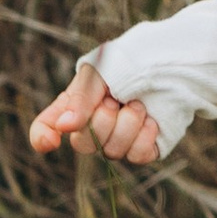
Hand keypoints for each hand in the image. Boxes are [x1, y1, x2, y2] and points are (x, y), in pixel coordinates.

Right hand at [29, 60, 161, 167]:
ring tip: (137, 104)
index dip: (42, 138)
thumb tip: (65, 127)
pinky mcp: (144, 148)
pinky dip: (144, 137)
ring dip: (127, 124)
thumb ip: (82, 98)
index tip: (51, 142)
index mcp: (75, 104)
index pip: (46, 128)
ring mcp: (119, 139)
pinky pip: (137, 157)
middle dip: (101, 121)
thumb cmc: (133, 60)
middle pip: (82, 145)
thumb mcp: (101, 70)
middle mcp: (93, 126)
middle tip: (115, 99)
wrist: (174, 60)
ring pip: (112, 153)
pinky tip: (150, 119)